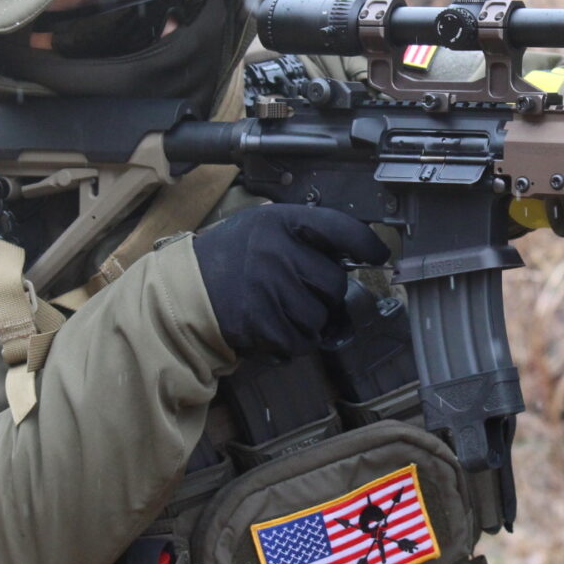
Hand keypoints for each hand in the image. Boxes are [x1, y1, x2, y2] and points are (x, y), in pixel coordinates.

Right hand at [193, 205, 390, 358]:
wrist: (185, 292)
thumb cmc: (228, 258)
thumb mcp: (262, 228)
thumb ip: (302, 235)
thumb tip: (351, 253)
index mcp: (280, 222)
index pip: (340, 228)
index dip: (366, 243)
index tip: (378, 254)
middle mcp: (278, 253)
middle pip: (334, 283)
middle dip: (324, 294)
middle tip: (301, 291)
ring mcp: (271, 289)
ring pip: (320, 316)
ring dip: (309, 321)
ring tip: (281, 309)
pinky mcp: (262, 323)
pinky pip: (300, 341)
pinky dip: (291, 341)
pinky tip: (271, 326)